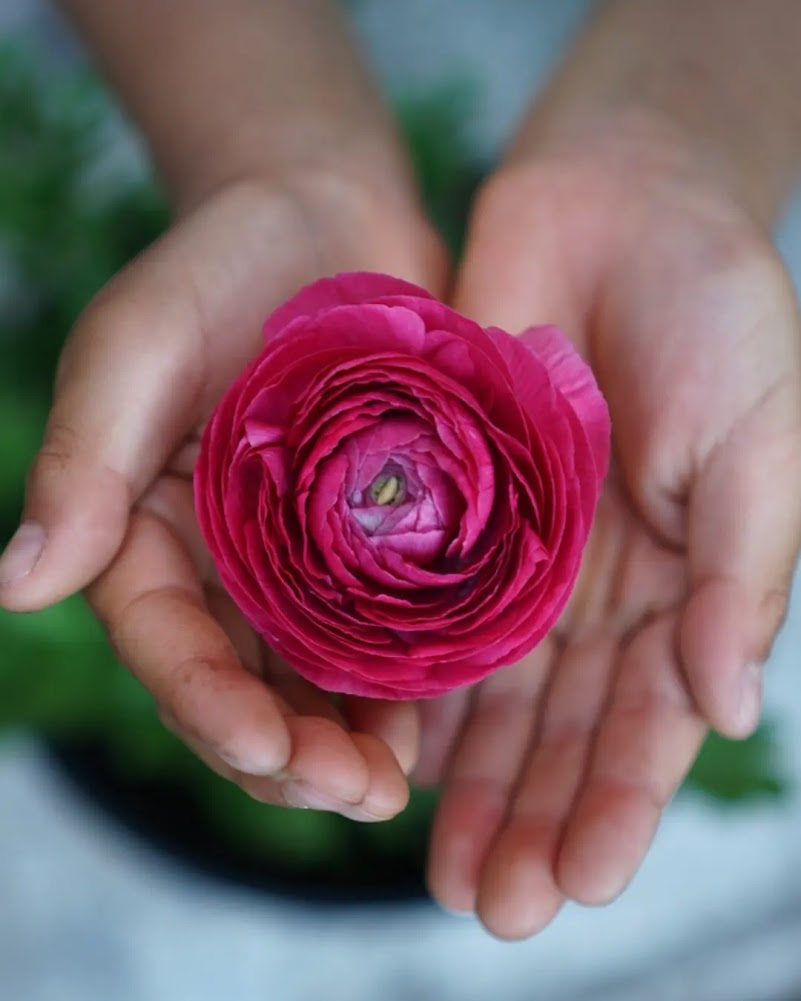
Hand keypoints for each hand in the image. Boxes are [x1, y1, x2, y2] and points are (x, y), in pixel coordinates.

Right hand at [0, 171, 444, 818]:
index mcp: (149, 533)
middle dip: (290, 755)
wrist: (328, 220)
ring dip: (348, 743)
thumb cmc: (221, 264)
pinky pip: (382, 635)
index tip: (267, 752)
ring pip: (315, 683)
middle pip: (245, 686)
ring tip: (393, 785)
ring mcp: (303, 563)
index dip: (210, 707)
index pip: (168, 645)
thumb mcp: (139, 345)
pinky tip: (433, 721)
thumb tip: (20, 586)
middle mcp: (224, 565)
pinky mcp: (374, 544)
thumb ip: (84, 460)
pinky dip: (400, 688)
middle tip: (354, 795)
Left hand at [417, 123, 800, 937]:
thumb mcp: (759, 439)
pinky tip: (388, 751)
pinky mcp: (447, 500)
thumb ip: (742, 572)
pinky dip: (407, 680)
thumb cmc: (716, 310)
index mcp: (681, 583)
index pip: (651, 720)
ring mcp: (517, 549)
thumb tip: (724, 707)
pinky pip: (421, 605)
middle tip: (492, 910)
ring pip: (489, 689)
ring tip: (437, 868)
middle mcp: (594, 584)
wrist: (622, 203)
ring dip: (467, 780)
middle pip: (560, 727)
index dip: (620, 803)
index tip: (581, 883)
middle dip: (532, 818)